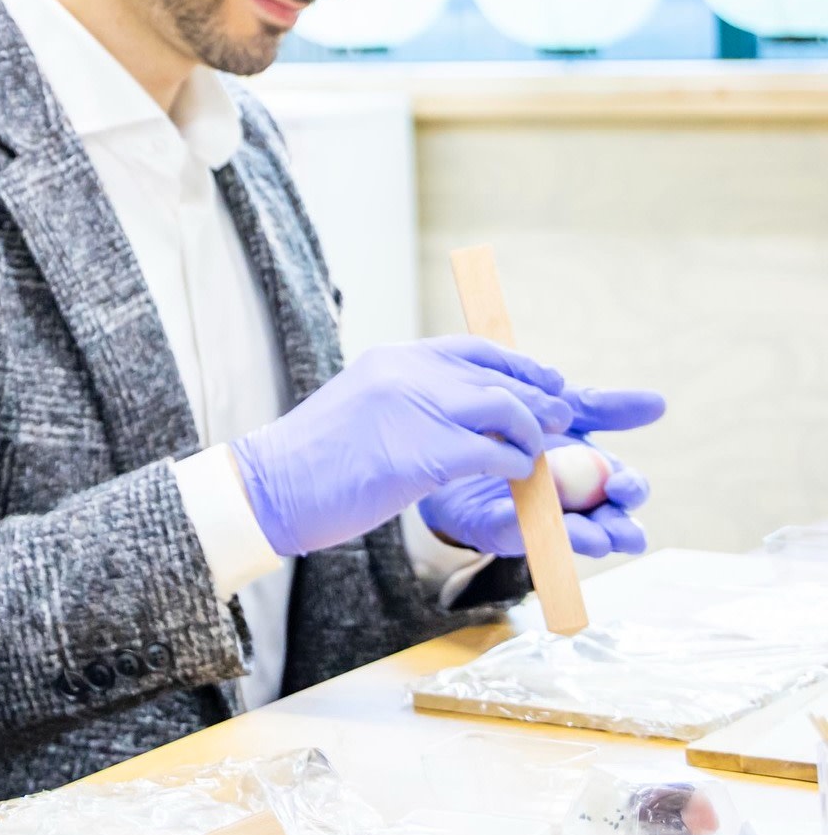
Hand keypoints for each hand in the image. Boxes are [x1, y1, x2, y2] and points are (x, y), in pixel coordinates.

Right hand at [230, 337, 574, 558]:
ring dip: (532, 431)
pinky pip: (494, 454)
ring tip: (543, 450)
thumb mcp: (361, 408)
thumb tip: (456, 409)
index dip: (518, 363)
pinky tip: (520, 477)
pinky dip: (517, 466)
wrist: (271, 485)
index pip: (473, 348)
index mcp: (392, 359)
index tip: (547, 378)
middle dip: (538, 397)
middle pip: (496, 377)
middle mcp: (406, 374)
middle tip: (564, 417)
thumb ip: (406, 399)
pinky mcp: (422, 454)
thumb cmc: (312, 460)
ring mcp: (414, 410)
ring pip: (504, 409)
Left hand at [420, 385, 667, 558]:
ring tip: (585, 537)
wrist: (461, 433)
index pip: (629, 489)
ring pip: (574, 540)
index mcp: (598, 477)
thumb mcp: (563, 410)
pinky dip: (529, 531)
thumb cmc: (524, 425)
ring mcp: (546, 521)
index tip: (620, 484)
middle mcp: (580, 505)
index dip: (631, 490)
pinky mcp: (506, 530)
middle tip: (613, 528)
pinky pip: (520, 535)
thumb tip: (660, 402)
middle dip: (619, 531)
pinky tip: (531, 524)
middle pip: (613, 526)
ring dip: (582, 540)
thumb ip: (605, 409)